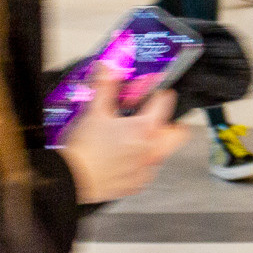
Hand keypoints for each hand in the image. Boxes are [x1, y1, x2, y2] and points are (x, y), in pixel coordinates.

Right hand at [58, 62, 187, 203]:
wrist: (73, 179)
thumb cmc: (84, 150)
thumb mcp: (94, 111)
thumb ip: (105, 86)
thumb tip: (108, 68)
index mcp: (145, 128)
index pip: (165, 103)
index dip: (161, 93)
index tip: (158, 91)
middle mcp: (151, 150)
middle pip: (179, 133)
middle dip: (172, 123)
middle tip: (159, 117)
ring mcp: (146, 169)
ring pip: (163, 152)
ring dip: (156, 142)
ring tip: (137, 136)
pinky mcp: (137, 184)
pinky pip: (148, 170)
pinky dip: (142, 161)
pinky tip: (127, 155)